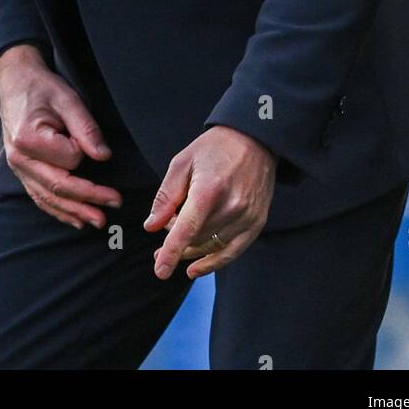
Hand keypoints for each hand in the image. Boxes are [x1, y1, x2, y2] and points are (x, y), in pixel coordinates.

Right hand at [0, 44, 121, 229]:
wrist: (15, 82)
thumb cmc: (41, 87)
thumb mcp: (67, 99)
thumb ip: (85, 128)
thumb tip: (103, 156)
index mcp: (28, 139)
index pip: (68, 158)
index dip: (84, 151)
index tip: (88, 137)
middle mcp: (19, 159)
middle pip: (58, 186)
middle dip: (88, 199)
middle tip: (115, 204)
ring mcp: (18, 168)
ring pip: (48, 198)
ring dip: (75, 212)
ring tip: (99, 220)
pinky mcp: (21, 171)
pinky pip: (40, 196)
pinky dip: (58, 210)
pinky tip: (75, 219)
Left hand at [143, 126, 276, 278]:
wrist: (254, 139)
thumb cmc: (214, 148)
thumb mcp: (182, 163)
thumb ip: (166, 196)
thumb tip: (152, 226)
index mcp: (209, 189)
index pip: (187, 229)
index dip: (171, 252)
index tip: (159, 270)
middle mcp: (231, 206)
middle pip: (197, 239)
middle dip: (176, 242)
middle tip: (161, 239)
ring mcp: (247, 216)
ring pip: (212, 246)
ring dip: (192, 250)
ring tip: (177, 248)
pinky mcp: (257, 222)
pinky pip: (233, 251)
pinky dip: (214, 262)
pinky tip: (196, 268)